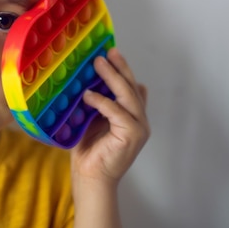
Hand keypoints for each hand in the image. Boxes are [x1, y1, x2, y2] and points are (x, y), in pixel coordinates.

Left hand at [71, 47, 149, 187]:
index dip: (123, 69)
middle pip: (131, 87)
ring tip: (99, 63)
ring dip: (112, 77)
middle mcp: (139, 120)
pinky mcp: (132, 135)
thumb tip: (91, 81)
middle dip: (120, 67)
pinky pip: (117, 112)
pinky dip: (102, 101)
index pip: (130, 86)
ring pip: (127, 96)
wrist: (90, 176)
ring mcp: (139, 128)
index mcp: (132, 115)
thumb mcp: (91, 118)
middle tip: (108, 51)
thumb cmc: (89, 149)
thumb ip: (97, 102)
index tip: (112, 52)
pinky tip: (88, 95)